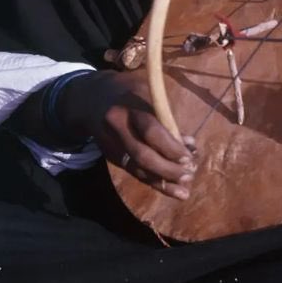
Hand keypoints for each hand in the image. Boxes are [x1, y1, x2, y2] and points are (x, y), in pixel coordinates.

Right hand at [59, 69, 196, 199]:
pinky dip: (154, 182)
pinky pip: (134, 172)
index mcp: (128, 107)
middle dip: (168, 169)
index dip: (170, 147)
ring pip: (138, 169)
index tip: (189, 157)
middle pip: (142, 155)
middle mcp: (117, 128)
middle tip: (189, 174)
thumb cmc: (129, 91)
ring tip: (184, 190)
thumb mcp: (147, 93)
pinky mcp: (112, 157)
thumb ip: (166, 118)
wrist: (92, 99)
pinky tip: (171, 191)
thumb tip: (189, 144)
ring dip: (163, 181)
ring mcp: (113, 145)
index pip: (150, 131)